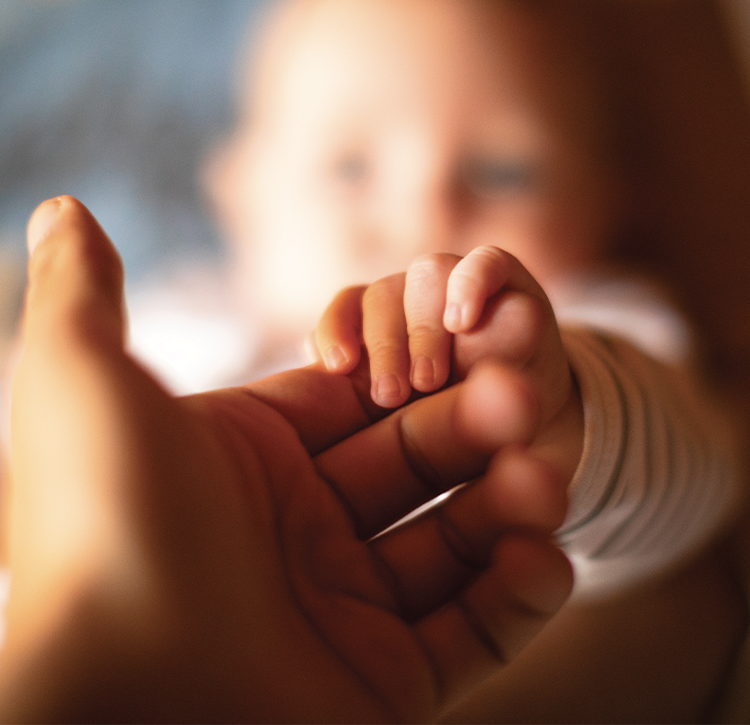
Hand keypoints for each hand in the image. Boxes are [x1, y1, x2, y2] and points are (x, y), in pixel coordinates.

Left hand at [0, 199, 572, 722]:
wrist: (117, 706)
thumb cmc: (101, 529)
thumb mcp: (80, 382)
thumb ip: (82, 293)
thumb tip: (67, 209)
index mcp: (246, 466)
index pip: (359, 405)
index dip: (418, 374)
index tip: (474, 346)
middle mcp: (294, 537)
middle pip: (414, 469)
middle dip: (478, 433)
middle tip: (528, 401)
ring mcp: (340, 614)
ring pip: (452, 549)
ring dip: (510, 510)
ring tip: (547, 478)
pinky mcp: (382, 688)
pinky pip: (470, 638)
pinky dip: (515, 600)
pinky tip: (544, 557)